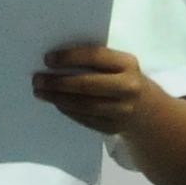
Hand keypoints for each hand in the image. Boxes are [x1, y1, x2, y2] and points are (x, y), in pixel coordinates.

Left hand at [33, 42, 156, 137]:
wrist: (148, 111)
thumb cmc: (124, 79)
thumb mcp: (120, 65)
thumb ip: (96, 61)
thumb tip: (57, 61)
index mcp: (128, 64)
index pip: (95, 56)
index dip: (70, 57)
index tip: (47, 59)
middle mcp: (128, 87)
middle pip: (87, 85)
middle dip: (58, 82)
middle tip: (37, 79)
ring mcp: (121, 110)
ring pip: (83, 105)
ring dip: (58, 98)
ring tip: (40, 92)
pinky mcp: (113, 127)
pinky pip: (84, 118)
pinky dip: (67, 110)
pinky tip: (55, 103)